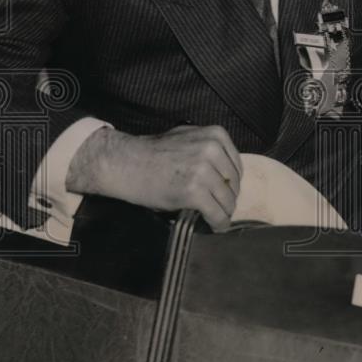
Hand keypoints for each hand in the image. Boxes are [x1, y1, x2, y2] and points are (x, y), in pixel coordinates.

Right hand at [66, 124, 242, 231]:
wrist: (125, 163)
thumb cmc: (153, 152)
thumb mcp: (187, 137)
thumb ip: (209, 148)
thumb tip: (225, 170)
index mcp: (215, 135)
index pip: (236, 165)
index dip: (232, 182)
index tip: (226, 192)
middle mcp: (212, 150)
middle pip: (234, 183)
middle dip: (228, 197)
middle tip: (221, 207)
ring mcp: (204, 171)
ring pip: (227, 199)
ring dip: (225, 212)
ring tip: (219, 218)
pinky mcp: (195, 192)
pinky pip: (216, 212)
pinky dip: (219, 223)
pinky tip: (217, 227)